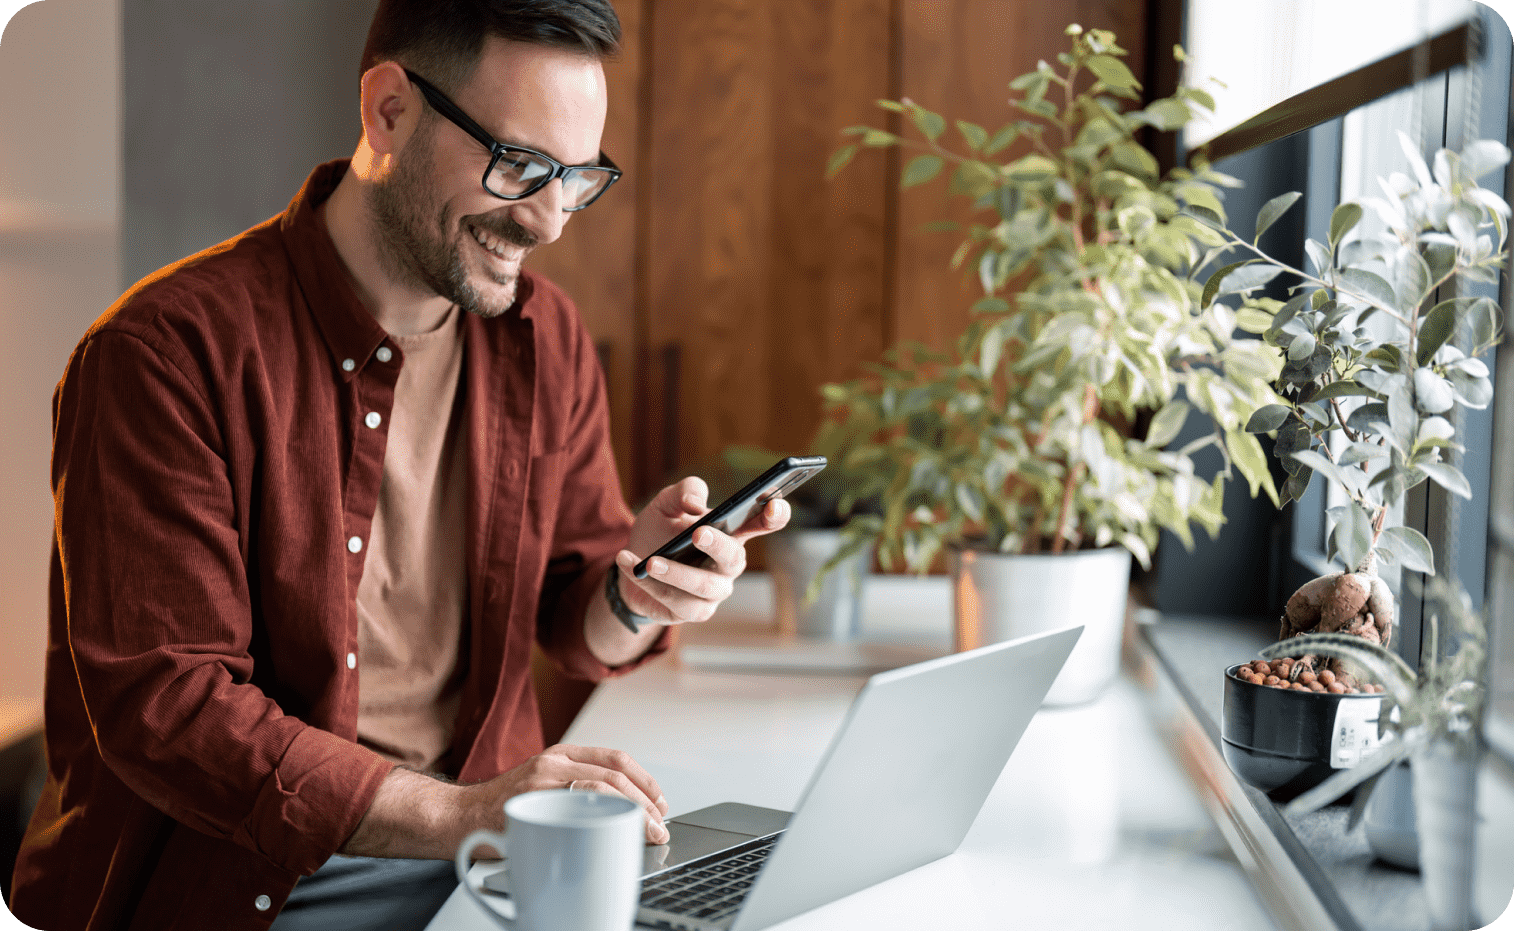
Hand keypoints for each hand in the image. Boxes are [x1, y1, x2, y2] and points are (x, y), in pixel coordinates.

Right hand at [465, 744, 671, 844]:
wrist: (457, 817)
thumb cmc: (502, 810)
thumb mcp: (543, 788)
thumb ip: (574, 790)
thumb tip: (622, 813)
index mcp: (562, 755)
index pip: (616, 758)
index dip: (646, 780)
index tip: (661, 802)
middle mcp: (555, 761)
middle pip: (616, 774)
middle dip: (645, 802)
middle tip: (659, 825)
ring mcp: (544, 779)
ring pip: (604, 788)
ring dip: (633, 812)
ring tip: (647, 832)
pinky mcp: (533, 800)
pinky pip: (578, 802)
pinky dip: (604, 817)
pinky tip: (615, 832)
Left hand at [616, 476, 789, 624]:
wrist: (630, 566)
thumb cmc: (658, 532)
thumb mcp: (665, 503)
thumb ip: (684, 491)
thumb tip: (696, 505)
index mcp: (731, 533)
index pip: (763, 523)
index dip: (775, 515)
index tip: (774, 505)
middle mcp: (728, 564)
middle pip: (734, 558)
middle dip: (717, 546)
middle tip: (697, 533)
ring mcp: (714, 591)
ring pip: (702, 587)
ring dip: (675, 573)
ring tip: (650, 561)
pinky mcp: (694, 612)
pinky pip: (675, 601)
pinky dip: (649, 583)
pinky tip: (630, 564)